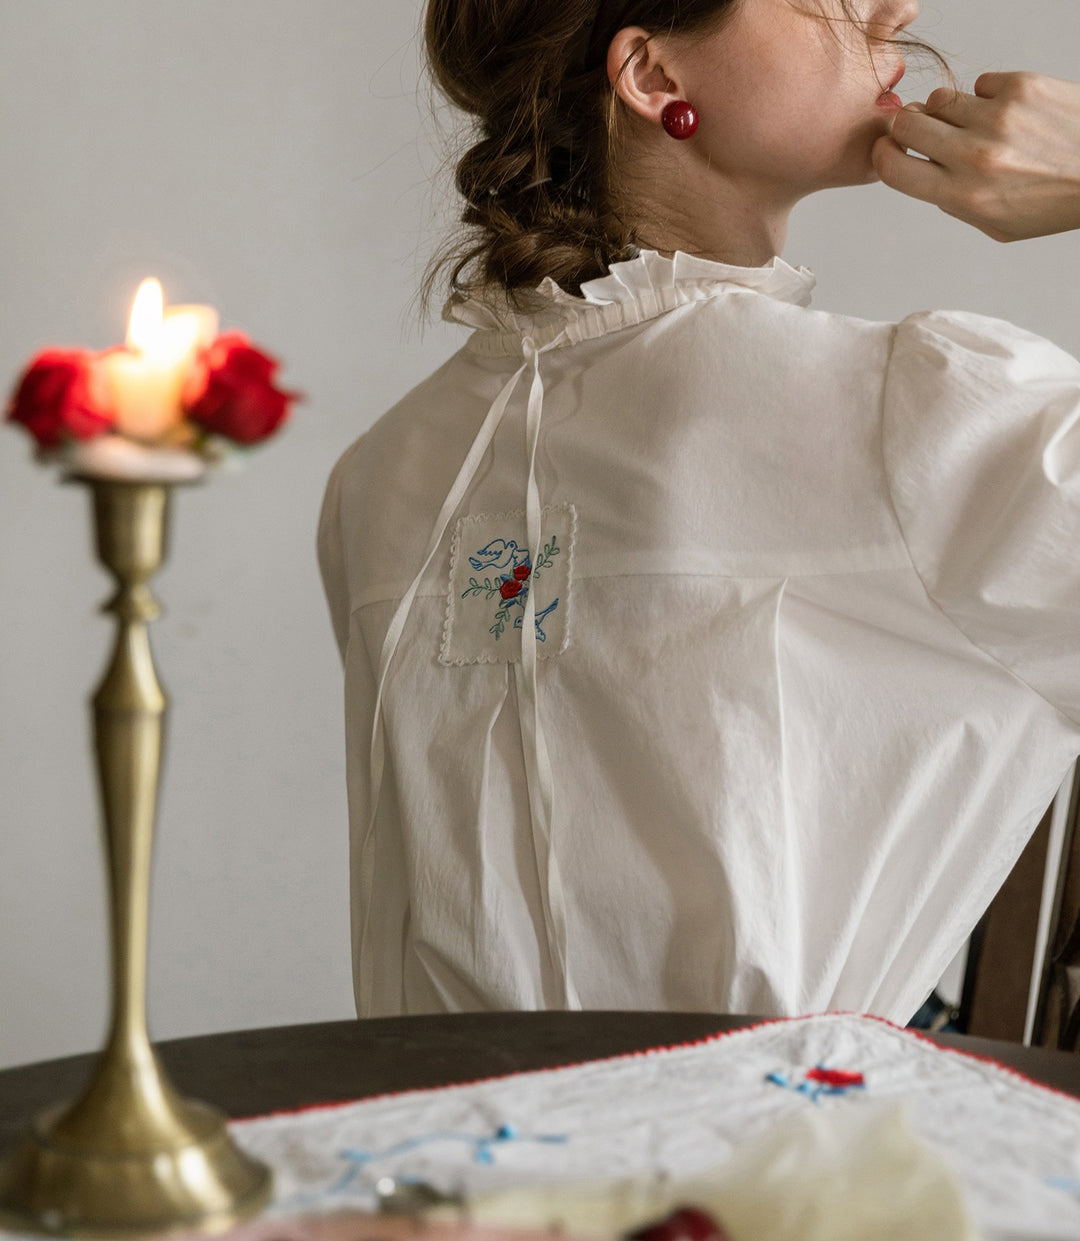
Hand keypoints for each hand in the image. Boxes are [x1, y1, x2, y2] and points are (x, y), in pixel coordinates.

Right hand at [871, 72, 1079, 241]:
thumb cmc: (1055, 201)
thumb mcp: (996, 224)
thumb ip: (952, 201)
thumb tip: (919, 170)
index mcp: (963, 195)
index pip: (892, 168)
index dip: (884, 155)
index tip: (888, 149)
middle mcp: (975, 155)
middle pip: (907, 122)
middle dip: (910, 126)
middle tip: (925, 132)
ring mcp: (998, 116)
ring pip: (940, 99)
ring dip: (948, 111)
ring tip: (973, 124)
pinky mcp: (1021, 86)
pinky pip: (981, 83)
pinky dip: (988, 96)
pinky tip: (1008, 113)